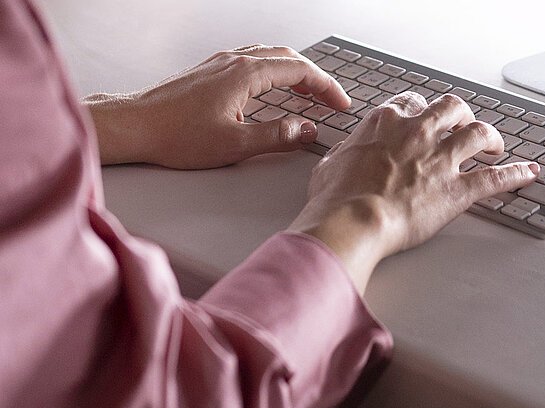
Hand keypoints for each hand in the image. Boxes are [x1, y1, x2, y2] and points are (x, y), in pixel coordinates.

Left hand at [86, 44, 349, 168]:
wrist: (133, 125)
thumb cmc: (174, 135)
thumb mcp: (235, 144)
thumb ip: (277, 136)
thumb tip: (306, 130)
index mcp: (246, 74)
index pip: (301, 71)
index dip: (327, 87)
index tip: (340, 104)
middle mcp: (234, 62)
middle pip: (288, 58)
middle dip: (315, 78)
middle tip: (331, 100)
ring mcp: (220, 63)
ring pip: (269, 57)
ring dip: (295, 72)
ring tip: (307, 93)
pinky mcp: (209, 71)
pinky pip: (252, 61)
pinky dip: (274, 72)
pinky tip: (271, 89)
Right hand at [288, 92, 538, 290]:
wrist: (352, 220)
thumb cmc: (336, 199)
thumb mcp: (331, 165)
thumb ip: (347, 154)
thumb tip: (346, 157)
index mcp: (386, 123)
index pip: (413, 102)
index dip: (423, 109)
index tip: (426, 117)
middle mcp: (418, 133)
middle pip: (452, 108)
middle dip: (462, 115)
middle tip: (465, 125)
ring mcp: (440, 160)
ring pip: (479, 133)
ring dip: (492, 137)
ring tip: (497, 145)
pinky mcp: (458, 190)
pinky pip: (495, 178)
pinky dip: (516, 174)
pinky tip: (528, 172)